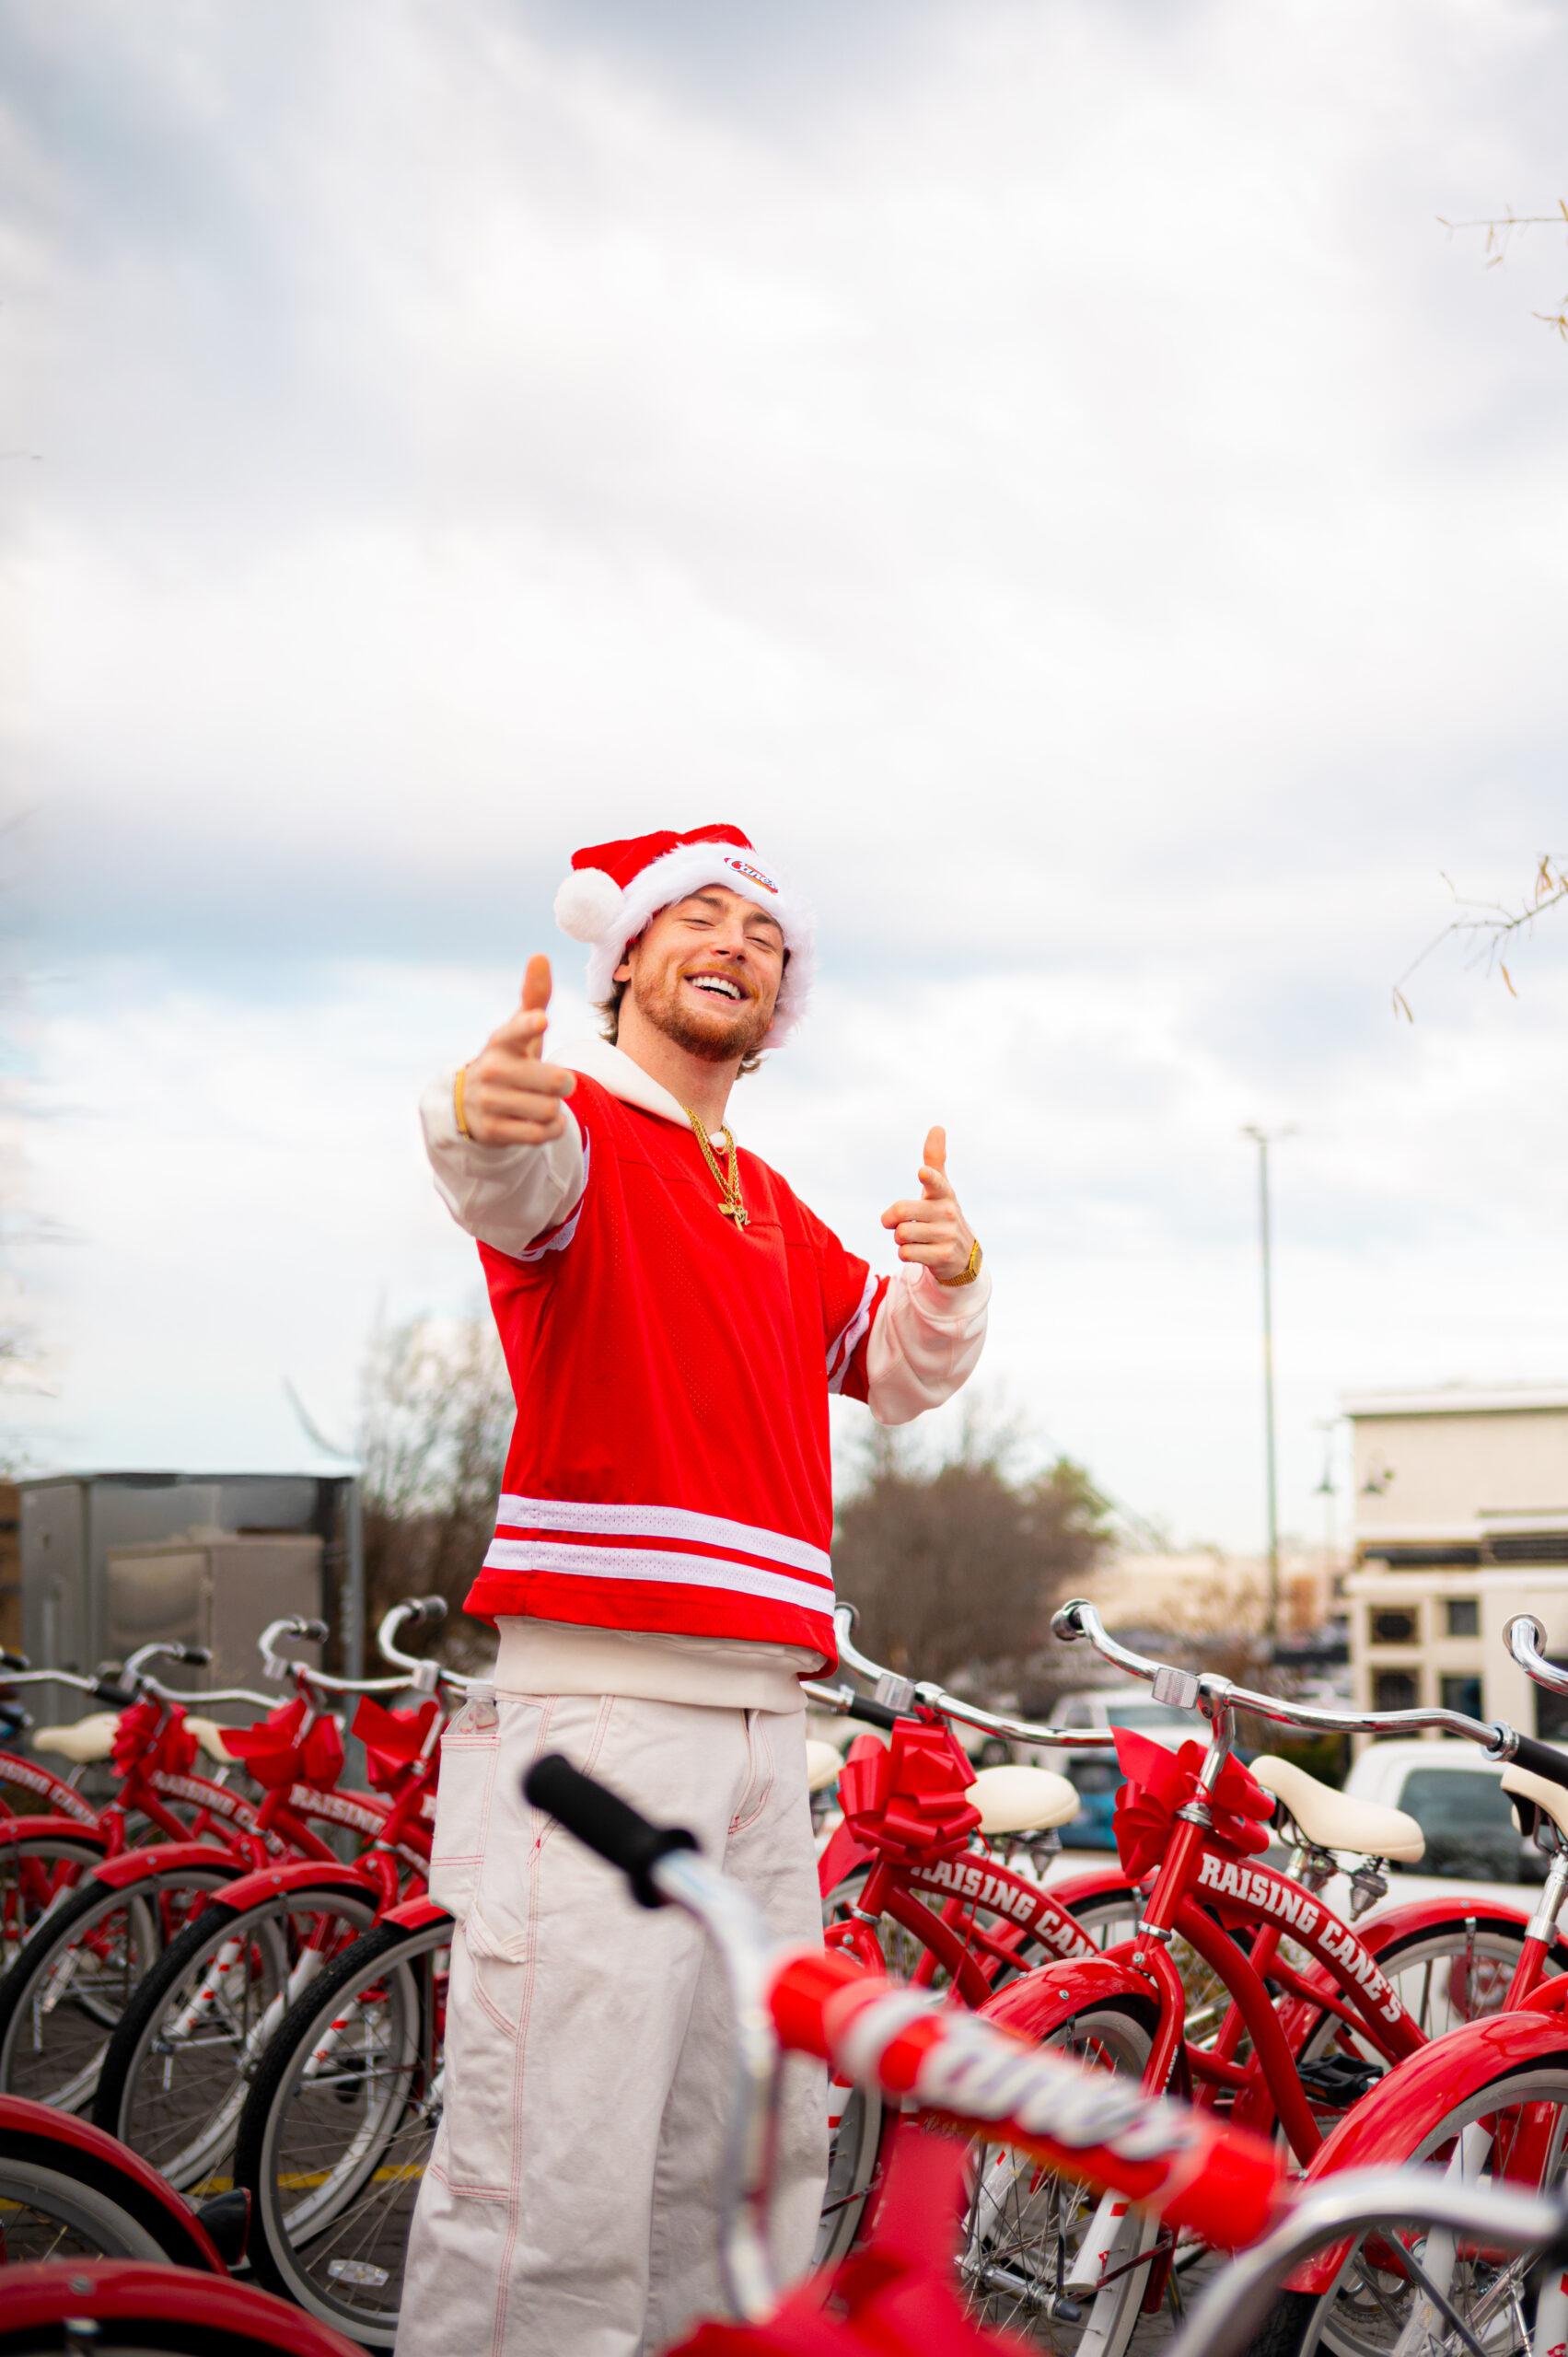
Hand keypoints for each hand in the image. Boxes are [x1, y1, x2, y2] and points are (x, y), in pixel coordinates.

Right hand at [459, 955, 576, 1145]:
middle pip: (555, 1081)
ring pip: (550, 1109)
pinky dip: (550, 1130)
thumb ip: (534, 996)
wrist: (471, 1106)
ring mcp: (489, 1102)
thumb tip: (540, 956)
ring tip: (542, 1102)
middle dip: (564, 1084)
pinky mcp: (492, 1131)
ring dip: (555, 1108)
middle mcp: (492, 1071)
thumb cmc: (510, 1059)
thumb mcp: (519, 1030)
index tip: (541, 1020)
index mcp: (501, 1042)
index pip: (516, 1031)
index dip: (529, 1026)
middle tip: (558, 1082)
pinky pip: (541, 1133)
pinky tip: (541, 1121)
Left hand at [880, 1126, 974, 1281]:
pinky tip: (920, 1251)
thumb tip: (937, 1127)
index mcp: (944, 1193)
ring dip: (900, 1239)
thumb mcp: (940, 1188)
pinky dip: (906, 1254)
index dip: (928, 1177)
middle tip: (899, 1223)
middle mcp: (948, 1212)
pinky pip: (906, 1253)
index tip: (922, 1172)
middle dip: (891, 1220)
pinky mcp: (942, 1256)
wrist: (961, 1254)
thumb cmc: (942, 1213)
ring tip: (916, 1238)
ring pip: (901, 1235)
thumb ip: (935, 1159)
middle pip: (900, 1212)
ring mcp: (947, 1235)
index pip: (936, 1181)